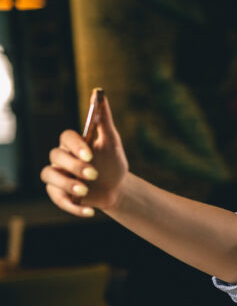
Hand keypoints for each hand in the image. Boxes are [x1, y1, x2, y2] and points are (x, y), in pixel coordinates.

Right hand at [40, 90, 128, 216]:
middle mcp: (61, 157)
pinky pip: (56, 198)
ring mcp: (57, 176)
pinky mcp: (58, 193)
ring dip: (66, 184)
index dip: (75, 145)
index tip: (90, 154)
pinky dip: (72, 206)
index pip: (66, 137)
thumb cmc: (113, 163)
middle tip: (93, 173)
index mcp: (74, 143)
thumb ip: (104, 119)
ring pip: (48, 175)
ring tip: (85, 191)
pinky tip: (89, 212)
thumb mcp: (112, 142)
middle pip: (56, 156)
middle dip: (74, 166)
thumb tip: (99, 93)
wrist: (118, 188)